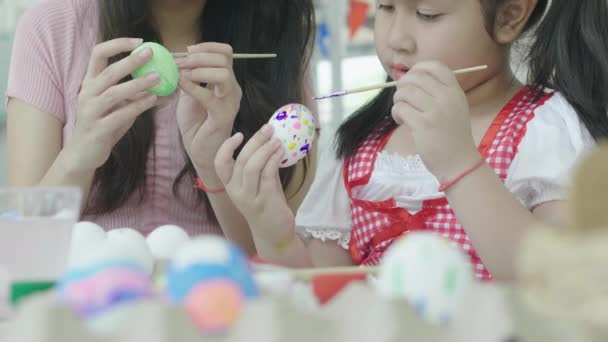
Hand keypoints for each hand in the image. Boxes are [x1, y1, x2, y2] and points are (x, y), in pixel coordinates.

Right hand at [67, 38, 160, 169]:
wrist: (84, 154)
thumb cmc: (104, 126)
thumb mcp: (120, 107)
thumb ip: (137, 96)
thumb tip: (168, 89)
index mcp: (90, 82)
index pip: (98, 54)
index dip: (117, 44)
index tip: (139, 42)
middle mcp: (87, 93)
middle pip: (108, 71)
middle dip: (130, 61)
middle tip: (151, 53)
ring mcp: (90, 111)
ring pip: (114, 93)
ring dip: (137, 84)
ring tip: (158, 78)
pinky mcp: (98, 129)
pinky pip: (120, 115)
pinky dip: (137, 106)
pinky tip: (153, 101)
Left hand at [176, 43, 242, 172]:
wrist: (200, 151)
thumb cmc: (196, 124)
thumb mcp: (190, 94)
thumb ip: (188, 76)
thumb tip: (175, 57)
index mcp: (226, 82)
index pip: (226, 52)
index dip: (207, 46)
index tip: (187, 50)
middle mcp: (232, 90)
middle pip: (225, 59)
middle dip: (199, 56)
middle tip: (181, 63)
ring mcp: (229, 102)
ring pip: (223, 73)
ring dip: (199, 70)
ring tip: (182, 75)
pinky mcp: (222, 116)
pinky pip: (209, 96)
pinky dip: (192, 87)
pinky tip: (179, 85)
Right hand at [214, 125, 294, 240]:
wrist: (274, 234)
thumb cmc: (267, 206)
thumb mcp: (261, 183)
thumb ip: (262, 165)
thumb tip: (269, 140)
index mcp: (230, 185)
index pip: (219, 163)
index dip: (226, 147)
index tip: (239, 134)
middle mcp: (236, 191)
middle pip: (240, 160)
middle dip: (255, 141)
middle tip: (268, 128)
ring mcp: (249, 197)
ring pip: (252, 166)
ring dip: (265, 149)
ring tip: (276, 139)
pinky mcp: (264, 201)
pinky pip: (266, 175)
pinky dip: (273, 160)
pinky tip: (281, 152)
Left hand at [391, 61, 479, 180]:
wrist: (459, 162)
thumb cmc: (452, 136)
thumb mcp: (454, 107)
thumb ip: (437, 92)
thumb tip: (408, 79)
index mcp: (455, 91)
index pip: (434, 66)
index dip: (418, 69)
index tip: (411, 81)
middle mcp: (447, 97)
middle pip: (414, 77)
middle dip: (402, 86)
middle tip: (402, 99)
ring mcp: (435, 110)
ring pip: (404, 92)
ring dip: (397, 100)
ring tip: (402, 111)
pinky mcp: (423, 124)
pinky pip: (400, 108)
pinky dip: (396, 113)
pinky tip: (402, 121)